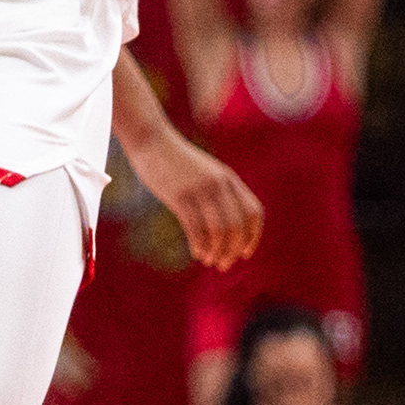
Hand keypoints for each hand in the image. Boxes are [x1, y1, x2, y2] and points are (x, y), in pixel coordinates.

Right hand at [124, 128, 262, 270]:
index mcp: (229, 178)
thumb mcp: (204, 172)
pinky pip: (196, 228)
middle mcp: (219, 184)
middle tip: (223, 265)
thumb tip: (223, 220)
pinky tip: (197, 252)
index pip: (253, 212)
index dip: (253, 236)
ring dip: (217, 251)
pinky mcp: (180, 196)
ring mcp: (200, 190)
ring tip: (209, 261)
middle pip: (237, 225)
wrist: (151, 140)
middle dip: (233, 250)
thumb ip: (217, 190)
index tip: (245, 253)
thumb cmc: (175, 160)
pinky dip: (200, 245)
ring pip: (219, 229)